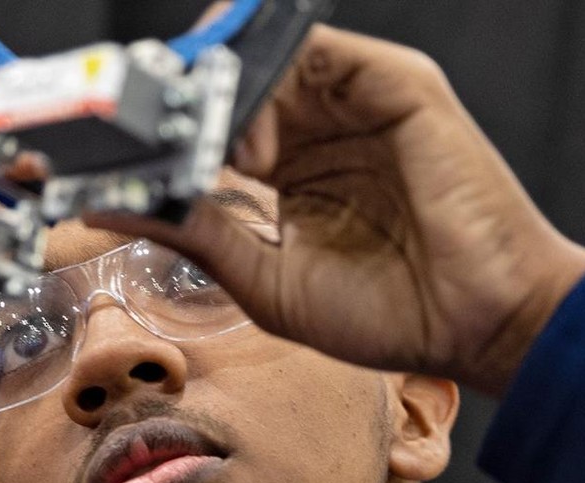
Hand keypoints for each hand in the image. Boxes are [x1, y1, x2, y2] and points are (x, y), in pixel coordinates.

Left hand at [88, 25, 584, 395]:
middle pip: (234, 94)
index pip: (214, 136)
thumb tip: (112, 205)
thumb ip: (194, 233)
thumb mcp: (263, 279)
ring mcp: (356, 109)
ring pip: (270, 69)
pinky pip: (322, 56)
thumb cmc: (383, 314)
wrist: (472, 324)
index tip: (116, 155)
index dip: (167, 140)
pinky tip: (249, 142)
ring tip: (195, 149)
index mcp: (289, 178)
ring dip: (221, 100)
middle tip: (135, 137)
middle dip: (182, 110)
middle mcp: (317, 137)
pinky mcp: (396, 88)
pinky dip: (275, 82)